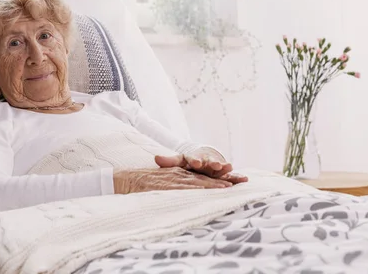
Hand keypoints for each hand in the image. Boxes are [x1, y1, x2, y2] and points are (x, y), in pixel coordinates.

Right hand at [113, 167, 233, 193]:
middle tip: (242, 180)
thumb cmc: (144, 184)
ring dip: (213, 183)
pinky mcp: (166, 183)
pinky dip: (195, 188)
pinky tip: (206, 191)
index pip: (204, 176)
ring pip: (197, 180)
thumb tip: (192, 193)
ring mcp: (174, 177)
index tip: (236, 180)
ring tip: (229, 186)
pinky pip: (183, 185)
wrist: (125, 180)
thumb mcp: (164, 182)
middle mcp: (180, 173)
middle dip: (224, 178)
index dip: (220, 178)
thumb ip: (178, 185)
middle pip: (206, 176)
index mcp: (181, 173)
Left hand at [155, 151, 247, 184]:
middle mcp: (206, 161)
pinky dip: (236, 177)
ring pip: (221, 168)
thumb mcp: (178, 161)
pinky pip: (230, 176)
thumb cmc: (188, 162)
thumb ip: (169, 161)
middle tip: (216, 164)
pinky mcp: (223, 173)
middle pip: (209, 162)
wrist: (201, 158)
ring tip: (229, 167)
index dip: (195, 160)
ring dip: (225, 168)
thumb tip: (156, 158)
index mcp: (194, 158)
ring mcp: (216, 167)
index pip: (193, 158)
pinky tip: (244, 179)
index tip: (196, 161)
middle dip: (212, 163)